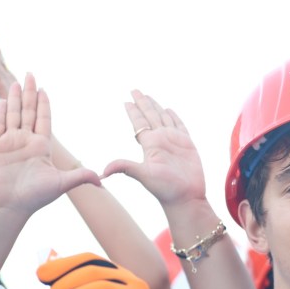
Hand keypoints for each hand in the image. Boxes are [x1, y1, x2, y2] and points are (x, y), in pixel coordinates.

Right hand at [0, 75, 98, 219]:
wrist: (9, 207)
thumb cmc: (34, 198)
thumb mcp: (61, 184)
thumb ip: (80, 176)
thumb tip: (103, 180)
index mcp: (41, 147)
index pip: (43, 119)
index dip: (44, 104)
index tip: (44, 89)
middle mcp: (25, 142)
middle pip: (28, 112)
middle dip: (29, 93)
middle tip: (30, 74)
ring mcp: (10, 143)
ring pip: (13, 115)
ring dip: (15, 98)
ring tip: (17, 82)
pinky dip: (1, 112)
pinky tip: (3, 100)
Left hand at [102, 90, 207, 209]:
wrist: (185, 198)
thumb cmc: (165, 189)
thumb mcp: (143, 175)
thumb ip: (124, 168)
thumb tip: (102, 173)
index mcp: (150, 144)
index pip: (139, 123)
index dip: (133, 111)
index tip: (126, 100)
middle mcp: (160, 140)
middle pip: (149, 116)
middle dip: (143, 103)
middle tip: (135, 90)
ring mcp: (174, 142)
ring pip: (163, 118)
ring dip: (156, 107)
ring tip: (149, 97)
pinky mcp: (187, 145)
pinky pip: (180, 126)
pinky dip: (175, 117)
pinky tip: (169, 110)